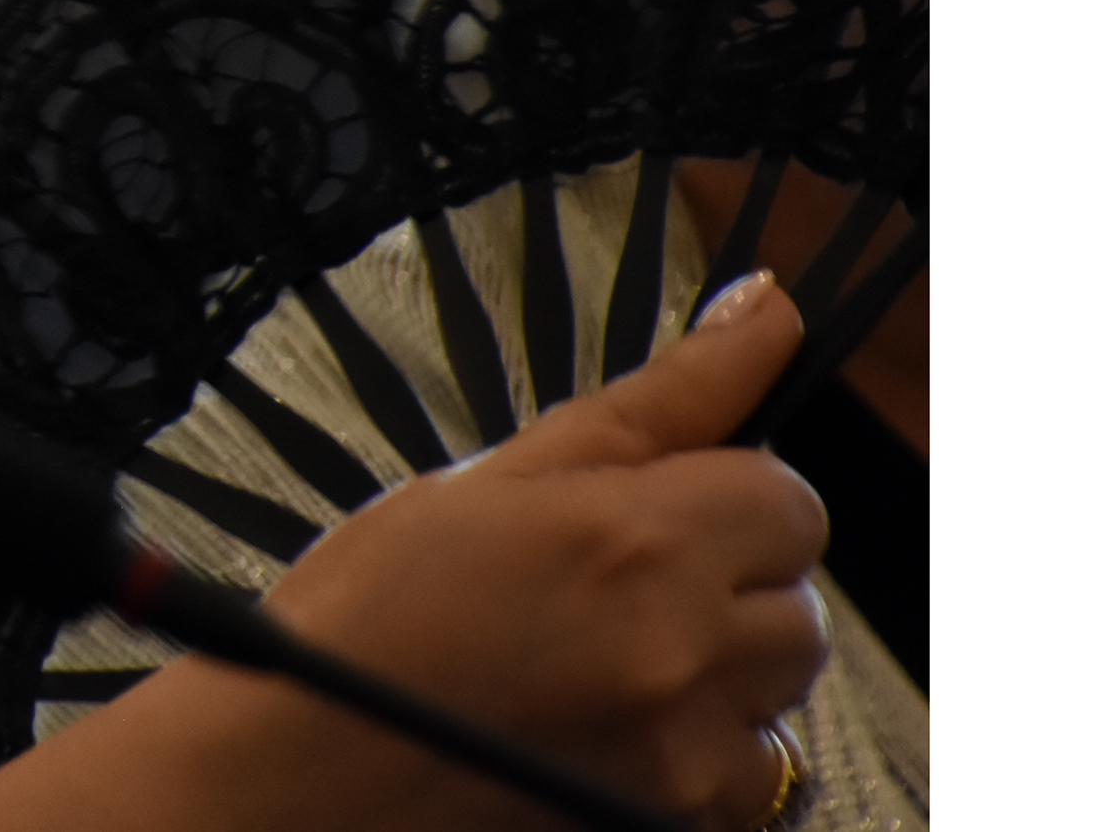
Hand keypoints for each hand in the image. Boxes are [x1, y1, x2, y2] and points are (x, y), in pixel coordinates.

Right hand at [262, 270, 831, 828]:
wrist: (297, 768)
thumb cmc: (366, 618)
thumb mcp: (492, 478)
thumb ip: (655, 402)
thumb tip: (765, 311)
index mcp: (636, 539)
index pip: (787, 498)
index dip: (721, 498)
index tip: (652, 514)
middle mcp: (679, 650)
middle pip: (796, 605)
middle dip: (723, 590)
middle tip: (607, 593)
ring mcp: (683, 753)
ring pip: (776, 697)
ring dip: (714, 676)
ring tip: (596, 666)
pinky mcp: (674, 823)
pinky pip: (746, 779)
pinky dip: (694, 754)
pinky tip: (599, 731)